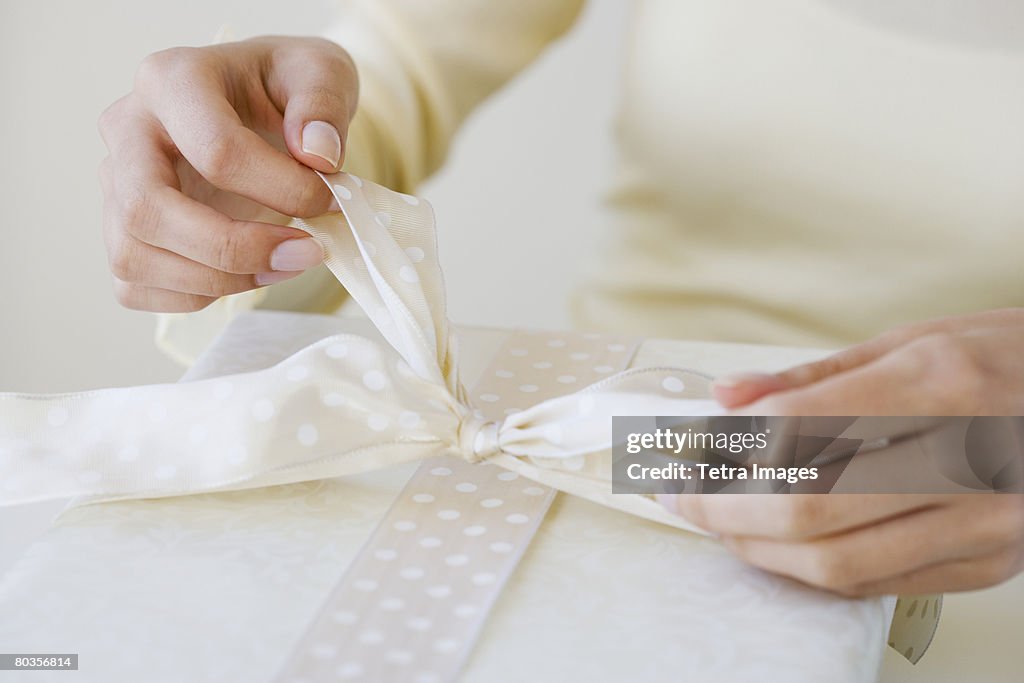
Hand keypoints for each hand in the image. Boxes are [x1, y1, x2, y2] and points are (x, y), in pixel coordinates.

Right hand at [98, 37, 358, 311]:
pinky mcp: (122, 230)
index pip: (215, 151)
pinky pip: (134, 287)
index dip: (284, 189)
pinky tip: (247, 275)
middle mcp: (127, 130)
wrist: (260, 106)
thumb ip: (323, 103)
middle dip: (233, 249)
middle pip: (148, 210)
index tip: (331, 200)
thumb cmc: (284, 88)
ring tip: (283, 266)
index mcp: (171, 80)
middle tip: (306, 252)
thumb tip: (318, 154)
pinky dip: (194, 297)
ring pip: (133, 257)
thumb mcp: (320, 71)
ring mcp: (116, 184)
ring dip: (218, 281)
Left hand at [659, 308, 1023, 594]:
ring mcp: (987, 522)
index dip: (723, 449)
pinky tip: (778, 544)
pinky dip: (812, 568)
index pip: (800, 429)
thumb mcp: (916, 339)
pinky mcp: (992, 562)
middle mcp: (971, 457)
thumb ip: (815, 378)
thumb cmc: (1007, 359)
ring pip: (839, 563)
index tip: (680, 452)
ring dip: (757, 549)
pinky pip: (879, 583)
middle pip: (811, 508)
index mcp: (944, 382)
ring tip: (717, 523)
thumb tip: (728, 397)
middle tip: (678, 495)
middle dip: (721, 510)